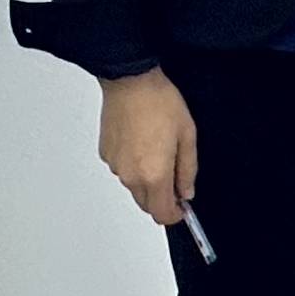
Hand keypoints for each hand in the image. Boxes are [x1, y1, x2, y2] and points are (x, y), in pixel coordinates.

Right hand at [96, 68, 197, 225]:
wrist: (130, 80)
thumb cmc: (159, 102)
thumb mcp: (187, 135)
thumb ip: (188, 170)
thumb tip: (186, 191)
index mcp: (154, 175)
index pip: (162, 214)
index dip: (175, 215)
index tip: (182, 206)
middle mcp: (131, 176)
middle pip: (146, 204)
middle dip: (161, 197)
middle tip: (173, 173)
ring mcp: (116, 166)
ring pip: (134, 186)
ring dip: (146, 179)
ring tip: (156, 148)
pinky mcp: (106, 154)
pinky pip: (122, 169)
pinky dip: (133, 164)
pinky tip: (141, 141)